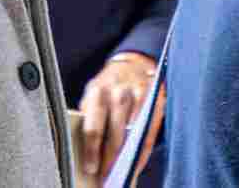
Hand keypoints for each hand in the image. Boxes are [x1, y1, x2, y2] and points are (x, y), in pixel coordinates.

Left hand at [78, 52, 155, 175]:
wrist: (133, 62)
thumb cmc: (108, 85)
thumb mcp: (93, 94)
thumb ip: (89, 115)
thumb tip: (82, 149)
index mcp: (97, 92)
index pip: (94, 127)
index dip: (92, 151)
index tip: (90, 169)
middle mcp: (119, 93)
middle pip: (114, 134)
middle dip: (110, 159)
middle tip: (106, 178)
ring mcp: (140, 95)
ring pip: (133, 133)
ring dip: (127, 157)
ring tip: (121, 174)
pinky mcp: (156, 98)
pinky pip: (151, 129)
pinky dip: (144, 149)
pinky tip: (138, 162)